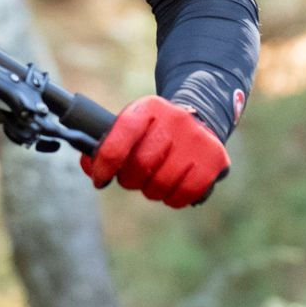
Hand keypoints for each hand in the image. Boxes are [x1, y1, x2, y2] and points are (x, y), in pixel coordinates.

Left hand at [85, 97, 228, 208]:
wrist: (201, 118)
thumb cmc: (156, 131)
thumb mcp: (133, 126)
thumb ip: (107, 145)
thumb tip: (91, 167)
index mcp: (148, 108)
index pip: (119, 137)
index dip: (105, 164)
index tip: (101, 179)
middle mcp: (175, 119)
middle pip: (140, 166)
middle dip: (131, 180)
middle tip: (135, 178)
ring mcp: (197, 139)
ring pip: (161, 184)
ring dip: (152, 190)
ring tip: (156, 180)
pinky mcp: (215, 159)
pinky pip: (185, 194)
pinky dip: (174, 198)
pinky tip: (174, 187)